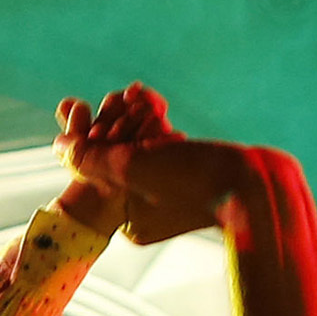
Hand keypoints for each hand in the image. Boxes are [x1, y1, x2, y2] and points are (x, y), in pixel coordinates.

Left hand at [48, 85, 184, 235]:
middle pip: (118, 160)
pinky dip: (157, 123)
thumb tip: (58, 148)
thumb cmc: (195, 179)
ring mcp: (168, 197)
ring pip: (140, 148)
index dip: (93, 138)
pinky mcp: (189, 178)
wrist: (258, 185)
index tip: (87, 109)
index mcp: (129, 222)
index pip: (98, 173)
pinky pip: (162, 148)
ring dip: (136, 117)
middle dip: (117, 123)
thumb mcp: (135, 167)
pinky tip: (154, 102)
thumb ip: (93, 159)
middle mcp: (146, 214)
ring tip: (136, 93)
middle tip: (118, 96)